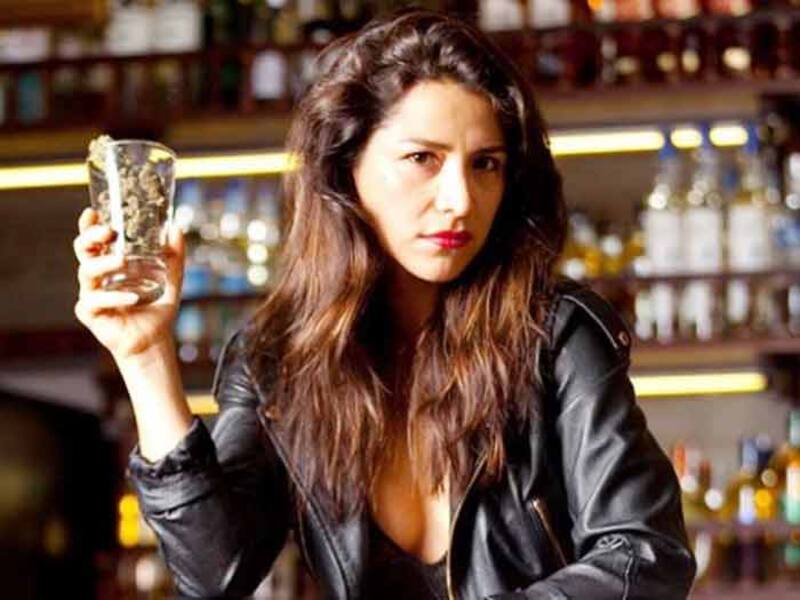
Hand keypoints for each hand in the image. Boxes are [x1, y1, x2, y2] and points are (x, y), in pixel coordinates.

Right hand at [73, 207, 185, 361]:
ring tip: (122, 260)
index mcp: (110, 265)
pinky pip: (95, 300)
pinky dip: (114, 297)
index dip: (89, 226)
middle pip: (83, 251)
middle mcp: (97, 277)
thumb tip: (176, 229)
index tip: (93, 212)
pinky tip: (132, 297)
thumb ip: (174, 256)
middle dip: (91, 238)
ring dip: (104, 264)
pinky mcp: (91, 314)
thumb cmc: (157, 308)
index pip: (94, 241)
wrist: (154, 340)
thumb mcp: (171, 279)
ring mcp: (91, 294)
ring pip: (87, 273)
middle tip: (108, 232)